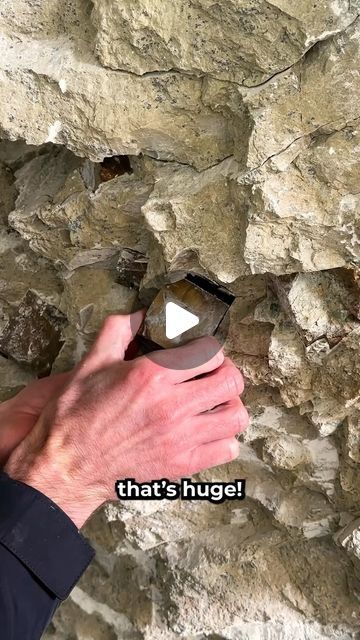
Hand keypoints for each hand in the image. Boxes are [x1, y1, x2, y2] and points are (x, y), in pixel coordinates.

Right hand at [5, 311, 248, 528]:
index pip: (209, 353)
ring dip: (230, 405)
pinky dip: (225, 439)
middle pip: (231, 382)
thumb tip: (140, 314)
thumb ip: (118, 330)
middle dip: (226, 373)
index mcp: (151, 376)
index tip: (203, 354)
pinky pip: (227, 449)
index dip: (210, 349)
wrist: (67, 465)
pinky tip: (209, 433)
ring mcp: (179, 438)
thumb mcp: (91, 363)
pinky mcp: (181, 465)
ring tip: (215, 404)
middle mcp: (171, 406)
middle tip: (214, 375)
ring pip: (236, 416)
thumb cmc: (76, 416)